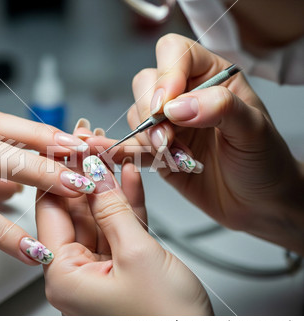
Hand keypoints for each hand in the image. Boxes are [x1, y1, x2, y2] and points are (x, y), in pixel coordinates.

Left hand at [36, 149, 212, 314]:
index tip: (67, 145)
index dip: (59, 174)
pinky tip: (128, 176)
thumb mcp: (137, 255)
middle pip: (75, 212)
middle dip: (86, 174)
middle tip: (92, 142)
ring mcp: (100, 270)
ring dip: (108, 185)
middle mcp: (76, 275)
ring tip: (111, 150)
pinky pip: (119, 229)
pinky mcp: (123, 267)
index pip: (51, 213)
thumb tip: (97, 173)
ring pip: (99, 217)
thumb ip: (114, 210)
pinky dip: (126, 204)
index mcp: (64, 277)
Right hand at [91, 34, 303, 253]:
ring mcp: (169, 124)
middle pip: (146, 83)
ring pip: (136, 115)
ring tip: (174, 158)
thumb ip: (220, 108)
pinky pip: (131, 145)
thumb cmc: (264, 162)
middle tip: (168, 139)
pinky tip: (120, 156)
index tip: (167, 107)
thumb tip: (176, 106)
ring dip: (147, 137)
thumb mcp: (254, 130)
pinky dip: (124, 151)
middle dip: (151, 113)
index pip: (176, 53)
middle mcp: (186, 95)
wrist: (258, 202)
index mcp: (212, 76)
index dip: (166, 74)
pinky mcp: (157, 151)